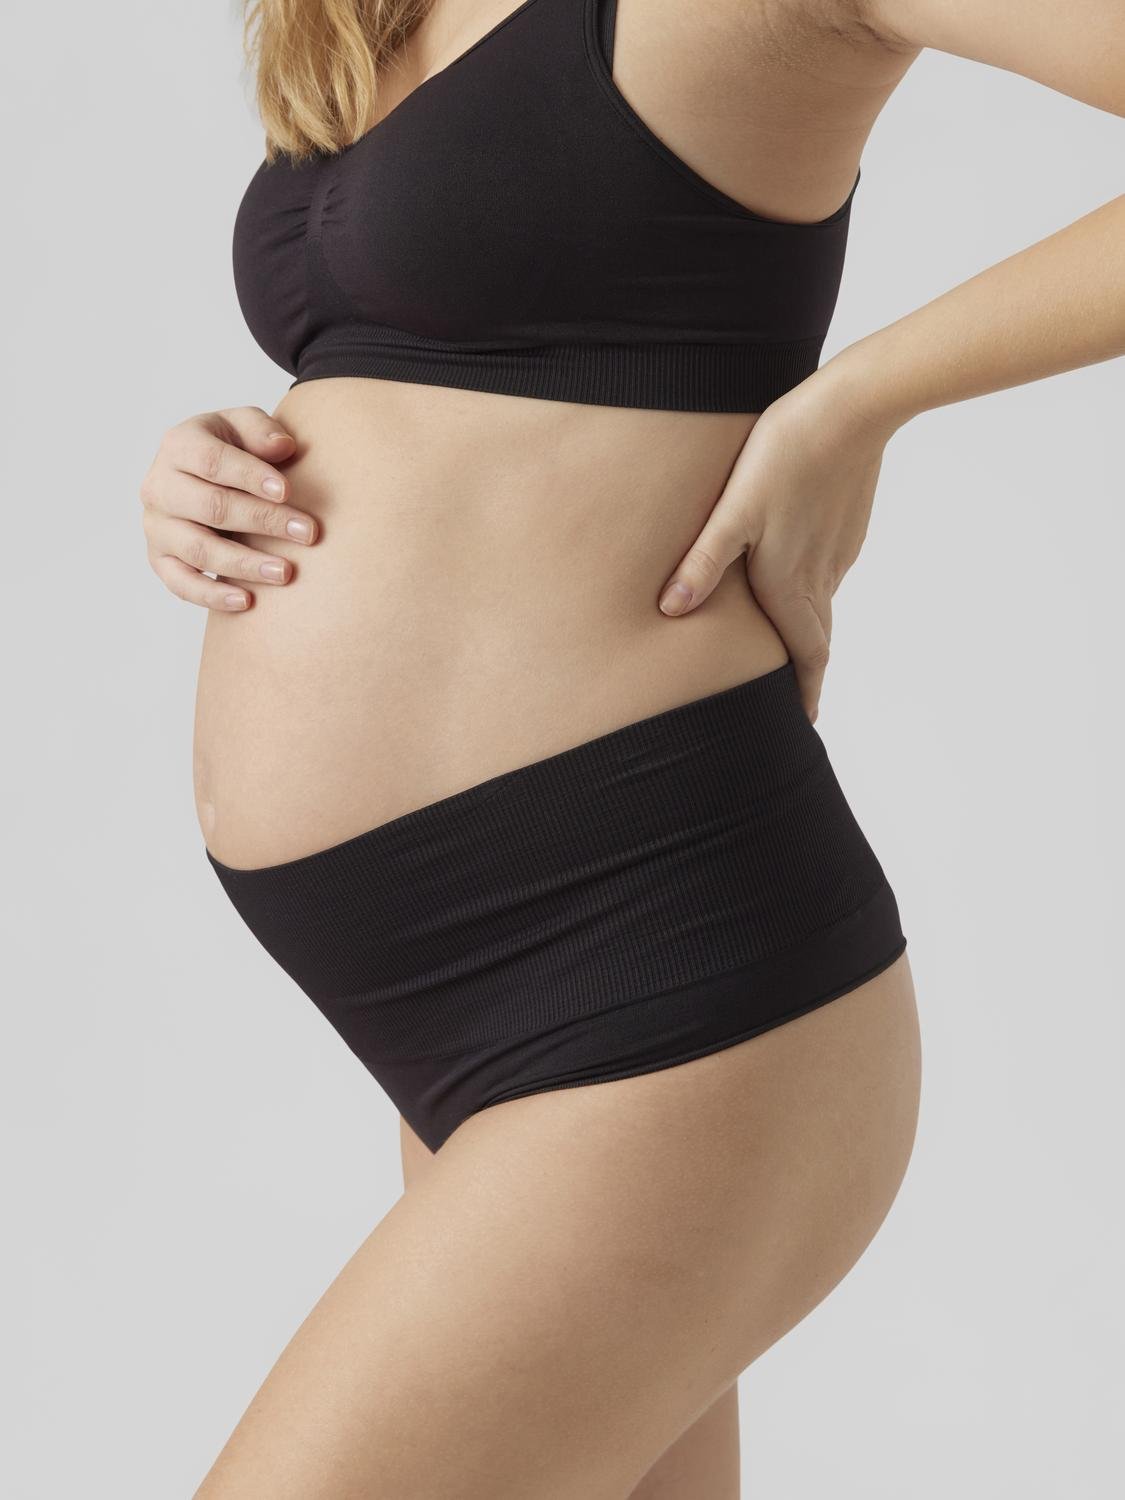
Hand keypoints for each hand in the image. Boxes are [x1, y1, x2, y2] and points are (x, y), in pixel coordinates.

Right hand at [139, 406, 317, 610]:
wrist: (204, 480)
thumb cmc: (233, 450)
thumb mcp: (244, 426)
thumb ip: (261, 430)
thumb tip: (283, 447)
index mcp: (179, 445)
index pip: (212, 460)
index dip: (250, 476)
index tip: (288, 491)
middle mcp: (159, 486)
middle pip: (211, 506)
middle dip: (262, 521)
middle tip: (307, 533)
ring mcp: (157, 526)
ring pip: (199, 549)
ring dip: (244, 563)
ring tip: (285, 572)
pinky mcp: (160, 560)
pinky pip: (181, 584)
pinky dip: (212, 596)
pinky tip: (248, 602)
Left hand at [657, 363, 897, 721]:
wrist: (851, 409)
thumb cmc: (784, 456)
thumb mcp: (733, 511)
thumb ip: (702, 562)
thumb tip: (670, 611)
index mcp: (792, 583)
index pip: (806, 655)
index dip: (805, 692)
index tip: (805, 722)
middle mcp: (821, 575)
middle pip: (816, 638)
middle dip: (806, 672)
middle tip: (797, 698)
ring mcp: (839, 550)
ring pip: (822, 604)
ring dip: (809, 631)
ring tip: (789, 648)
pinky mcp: (846, 524)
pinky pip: (828, 572)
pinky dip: (814, 592)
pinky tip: (797, 578)